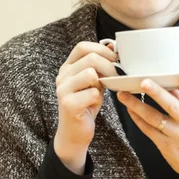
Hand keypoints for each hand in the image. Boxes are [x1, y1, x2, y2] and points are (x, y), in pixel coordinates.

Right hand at [54, 41, 118, 172]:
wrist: (75, 132)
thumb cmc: (86, 105)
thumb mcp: (94, 82)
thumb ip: (100, 65)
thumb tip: (112, 46)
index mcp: (67, 67)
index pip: (82, 47)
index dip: (102, 49)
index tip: (115, 58)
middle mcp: (62, 76)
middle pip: (90, 58)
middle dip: (109, 66)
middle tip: (116, 77)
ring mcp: (63, 90)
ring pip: (90, 73)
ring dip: (101, 83)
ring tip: (99, 92)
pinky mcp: (68, 104)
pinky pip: (92, 92)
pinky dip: (98, 98)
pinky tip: (94, 104)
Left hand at [117, 74, 178, 178]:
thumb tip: (170, 84)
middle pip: (171, 106)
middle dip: (157, 93)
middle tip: (144, 82)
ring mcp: (176, 135)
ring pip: (154, 118)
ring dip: (137, 105)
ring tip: (124, 95)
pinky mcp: (165, 145)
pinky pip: (148, 130)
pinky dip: (137, 119)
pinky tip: (130, 110)